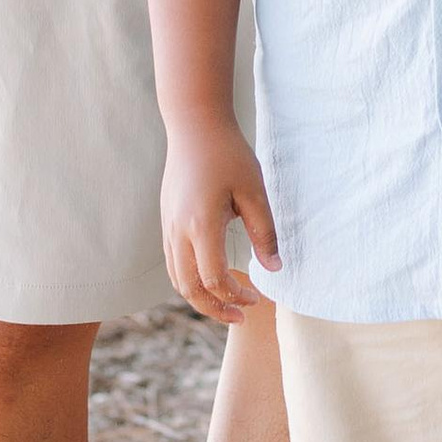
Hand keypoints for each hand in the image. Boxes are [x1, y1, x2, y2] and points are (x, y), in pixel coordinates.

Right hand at [162, 116, 280, 321]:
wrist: (195, 125)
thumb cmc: (229, 154)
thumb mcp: (254, 191)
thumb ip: (264, 232)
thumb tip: (275, 269)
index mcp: (201, 225)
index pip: (213, 279)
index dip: (235, 297)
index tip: (257, 299)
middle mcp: (178, 231)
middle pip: (189, 288)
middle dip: (215, 309)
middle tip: (241, 317)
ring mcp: (167, 226)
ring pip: (176, 278)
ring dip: (200, 298)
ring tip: (227, 302)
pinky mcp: (166, 220)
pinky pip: (172, 262)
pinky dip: (189, 280)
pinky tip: (211, 277)